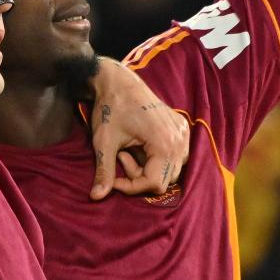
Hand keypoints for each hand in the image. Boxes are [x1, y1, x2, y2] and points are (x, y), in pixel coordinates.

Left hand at [88, 59, 189, 199]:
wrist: (119, 81)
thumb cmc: (110, 109)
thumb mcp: (104, 142)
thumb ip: (104, 171)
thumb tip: (96, 197)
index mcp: (165, 143)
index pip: (155, 184)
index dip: (131, 186)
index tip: (113, 177)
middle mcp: (180, 140)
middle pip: (165, 180)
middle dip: (139, 176)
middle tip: (121, 157)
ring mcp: (183, 133)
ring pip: (171, 170)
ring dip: (149, 168)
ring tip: (130, 151)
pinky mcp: (181, 128)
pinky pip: (175, 156)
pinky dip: (158, 158)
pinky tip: (141, 145)